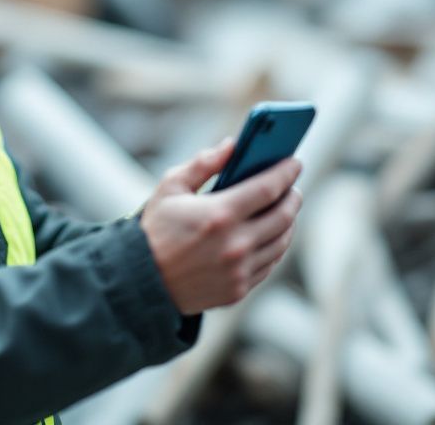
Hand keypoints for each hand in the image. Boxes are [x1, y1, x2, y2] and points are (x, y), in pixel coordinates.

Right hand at [139, 139, 302, 314]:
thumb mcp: (170, 188)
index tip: (294, 163)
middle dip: (293, 197)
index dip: (286, 173)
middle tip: (292, 186)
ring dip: (288, 222)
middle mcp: (235, 245)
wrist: (139, 282)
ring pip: (281, 242)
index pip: (269, 189)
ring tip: (284, 209)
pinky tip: (270, 234)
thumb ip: (203, 163)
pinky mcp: (238, 290)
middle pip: (284, 216)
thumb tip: (232, 145)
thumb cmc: (154, 230)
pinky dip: (275, 246)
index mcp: (219, 214)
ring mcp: (239, 271)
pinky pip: (269, 264)